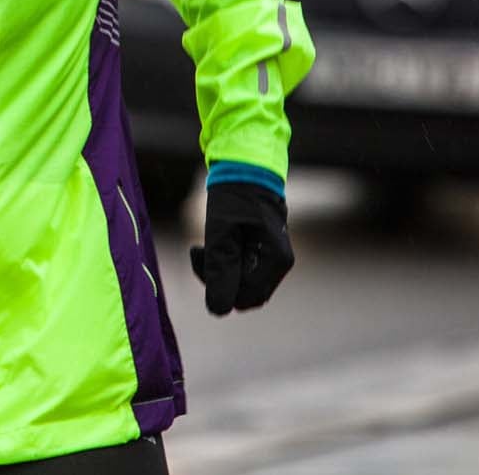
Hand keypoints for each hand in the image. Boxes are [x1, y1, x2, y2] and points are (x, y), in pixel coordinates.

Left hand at [190, 182, 293, 315]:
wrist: (244, 167)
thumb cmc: (233, 196)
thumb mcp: (220, 232)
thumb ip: (219, 269)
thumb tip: (218, 310)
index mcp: (276, 259)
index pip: (245, 297)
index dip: (219, 286)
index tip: (198, 254)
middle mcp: (279, 262)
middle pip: (246, 294)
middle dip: (219, 280)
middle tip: (199, 252)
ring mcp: (273, 258)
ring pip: (243, 284)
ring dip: (220, 270)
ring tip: (204, 245)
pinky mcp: (263, 252)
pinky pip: (243, 271)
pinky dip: (226, 262)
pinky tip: (214, 243)